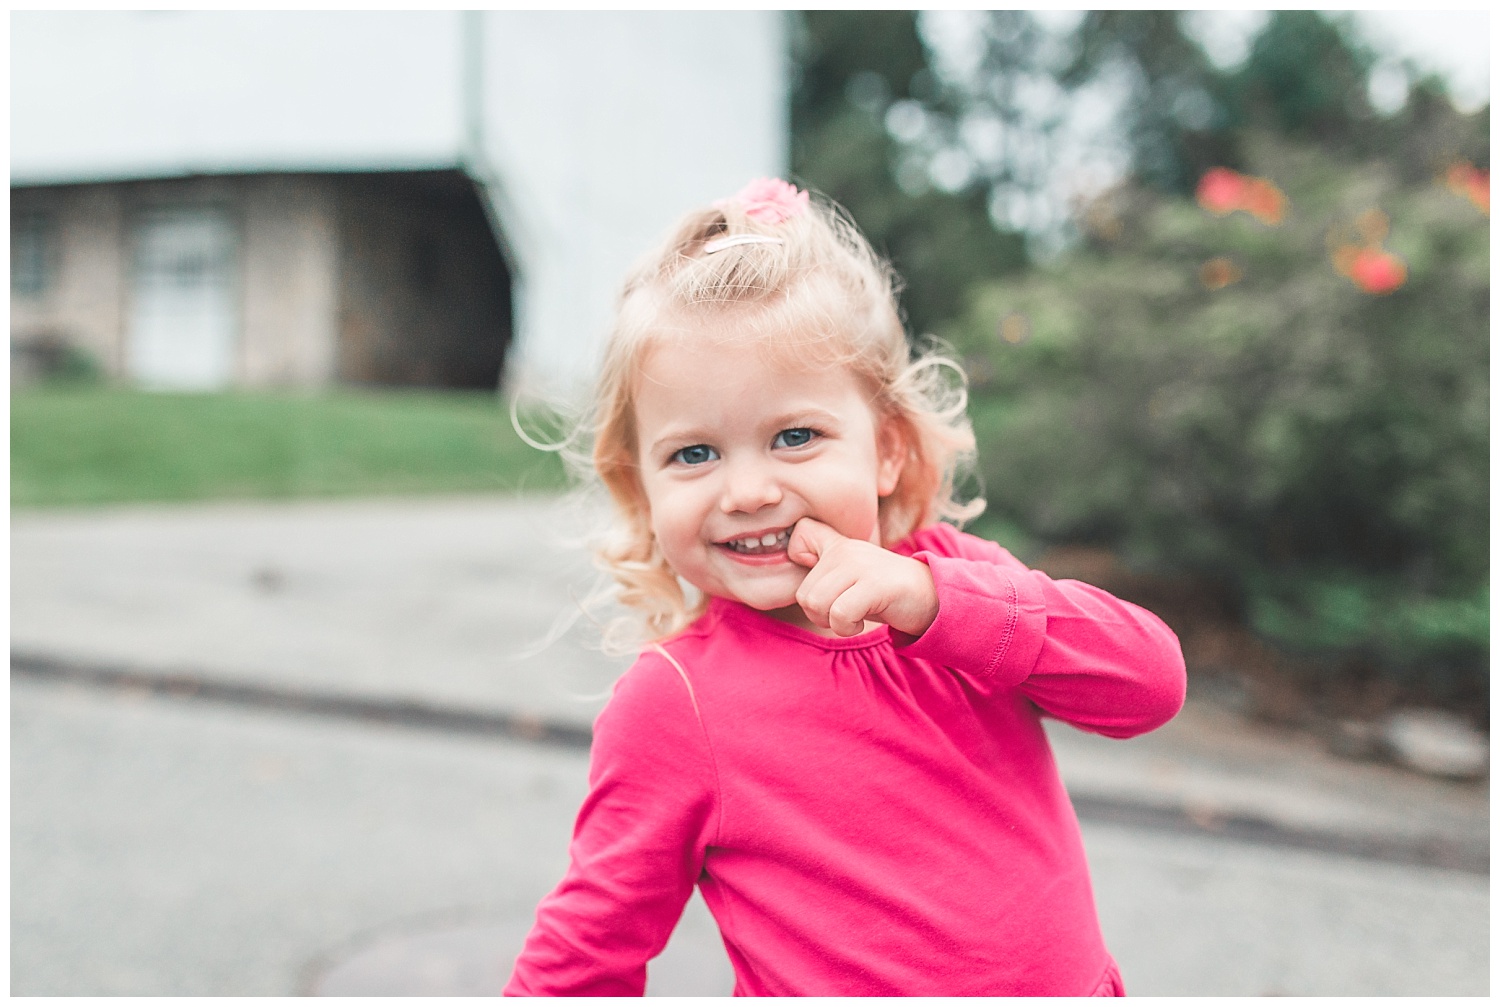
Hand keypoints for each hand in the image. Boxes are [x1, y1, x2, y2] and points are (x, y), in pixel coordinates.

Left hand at [787, 518, 938, 637]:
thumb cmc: (883, 593)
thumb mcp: (850, 576)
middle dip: (820, 614)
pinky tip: (861, 622)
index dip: (798, 560)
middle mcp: (846, 550)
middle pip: (804, 594)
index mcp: (838, 545)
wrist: (932, 596)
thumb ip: (824, 570)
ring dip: (833, 623)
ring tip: (853, 617)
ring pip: (817, 604)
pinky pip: (840, 615)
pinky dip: (847, 628)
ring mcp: (860, 566)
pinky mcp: (875, 585)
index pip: (800, 534)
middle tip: (844, 612)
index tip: (824, 582)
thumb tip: (796, 567)